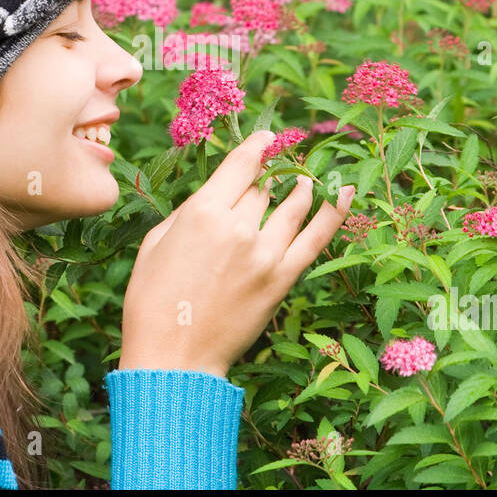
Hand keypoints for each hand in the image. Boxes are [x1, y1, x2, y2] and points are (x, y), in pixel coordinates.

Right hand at [119, 130, 354, 377]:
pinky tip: (344, 193)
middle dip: (267, 176)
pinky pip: (317, 238)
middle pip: (262, 187)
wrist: (173, 358)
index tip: (266, 138)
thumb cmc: (152, 303)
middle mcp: (238, 227)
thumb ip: (188, 212)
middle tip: (274, 167)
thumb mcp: (155, 244)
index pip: (241, 165)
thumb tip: (215, 197)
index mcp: (202, 213)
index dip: (257, 146)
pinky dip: (334, 213)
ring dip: (300, 186)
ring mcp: (265, 254)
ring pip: (292, 205)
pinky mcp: (282, 280)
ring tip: (303, 179)